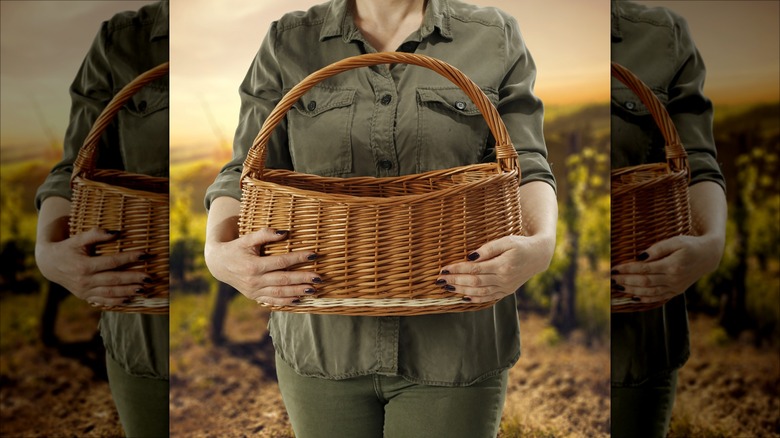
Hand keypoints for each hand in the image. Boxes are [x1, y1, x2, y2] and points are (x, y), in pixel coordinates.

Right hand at [35, 228, 151, 306]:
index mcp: (84, 265)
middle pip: (114, 280)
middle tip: (150, 277)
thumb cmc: (67, 248)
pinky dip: (117, 301)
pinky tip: (130, 299)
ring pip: (110, 293)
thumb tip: (117, 232)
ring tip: (144, 289)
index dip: (129, 258)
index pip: (112, 262)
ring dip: (128, 292)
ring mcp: (84, 291)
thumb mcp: (79, 238)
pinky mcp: (85, 297)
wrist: (49, 264)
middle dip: (133, 278)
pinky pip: (103, 301)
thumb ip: (96, 234)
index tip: (145, 254)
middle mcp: (84, 280)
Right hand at [204, 228, 319, 305]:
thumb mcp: (248, 238)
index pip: (281, 262)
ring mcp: (254, 291)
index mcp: (253, 265)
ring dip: (298, 292)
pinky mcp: (254, 297)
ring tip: (313, 289)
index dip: (298, 258)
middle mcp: (254, 280)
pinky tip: (299, 299)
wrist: (219, 264)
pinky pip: (272, 301)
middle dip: (302, 279)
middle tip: (319, 277)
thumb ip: (265, 234)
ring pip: (279, 293)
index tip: (314, 254)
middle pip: (283, 280)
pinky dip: (286, 302)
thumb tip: (285, 232)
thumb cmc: (236, 248)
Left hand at [436, 234, 554, 303]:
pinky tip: (462, 297)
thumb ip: (488, 249)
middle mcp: (504, 279)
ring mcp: (505, 287)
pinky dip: (474, 299)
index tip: (443, 269)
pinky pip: (488, 298)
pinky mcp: (506, 292)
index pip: (475, 269)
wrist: (539, 256)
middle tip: (439, 280)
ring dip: (461, 290)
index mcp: (503, 265)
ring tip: (447, 287)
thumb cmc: (521, 244)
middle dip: (455, 281)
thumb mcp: (506, 241)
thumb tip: (470, 256)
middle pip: (474, 282)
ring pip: (479, 293)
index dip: (458, 269)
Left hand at [611, 234, 722, 304]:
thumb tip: (640, 257)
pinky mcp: (676, 291)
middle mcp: (674, 279)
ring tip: (618, 286)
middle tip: (611, 279)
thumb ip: (657, 248)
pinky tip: (633, 296)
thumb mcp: (675, 241)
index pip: (645, 269)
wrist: (708, 256)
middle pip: (645, 282)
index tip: (614, 268)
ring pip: (650, 292)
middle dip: (626, 281)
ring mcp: (675, 287)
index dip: (628, 269)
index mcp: (673, 266)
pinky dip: (644, 298)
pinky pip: (658, 298)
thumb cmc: (690, 244)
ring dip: (632, 290)